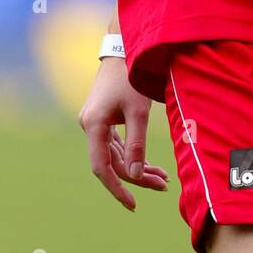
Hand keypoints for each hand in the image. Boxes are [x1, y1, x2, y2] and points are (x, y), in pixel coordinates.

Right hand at [78, 58, 168, 211]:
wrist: (123, 47)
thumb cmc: (131, 76)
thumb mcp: (138, 110)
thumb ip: (137, 143)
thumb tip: (136, 175)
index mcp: (93, 125)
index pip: (102, 168)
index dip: (117, 188)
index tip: (133, 204)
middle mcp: (89, 126)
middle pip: (112, 162)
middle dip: (137, 176)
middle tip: (163, 186)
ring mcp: (94, 123)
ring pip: (116, 155)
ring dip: (138, 166)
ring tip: (163, 178)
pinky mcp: (102, 119)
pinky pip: (117, 144)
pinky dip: (133, 154)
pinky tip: (150, 165)